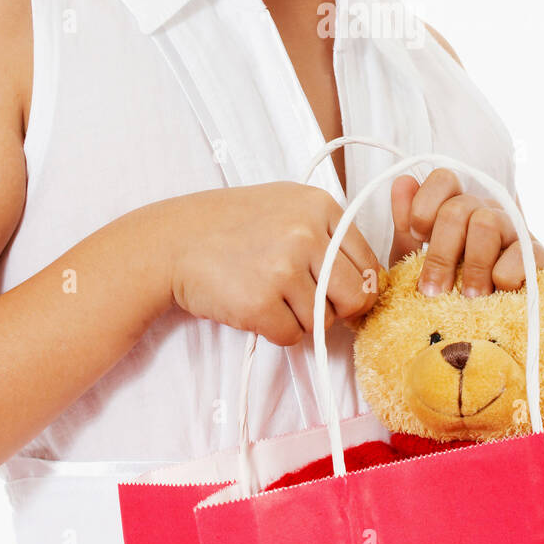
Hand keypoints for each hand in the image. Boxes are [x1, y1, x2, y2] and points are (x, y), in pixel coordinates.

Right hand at [163, 182, 381, 345]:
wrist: (173, 241)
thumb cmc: (234, 225)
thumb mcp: (288, 206)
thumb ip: (331, 234)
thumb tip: (371, 282)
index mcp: (320, 206)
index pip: (369, 263)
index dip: (359, 287)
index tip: (340, 294)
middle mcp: (307, 234)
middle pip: (357, 296)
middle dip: (339, 310)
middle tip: (311, 305)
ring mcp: (283, 268)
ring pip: (324, 321)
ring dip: (301, 320)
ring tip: (270, 294)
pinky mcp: (260, 303)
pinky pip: (292, 336)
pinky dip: (275, 331)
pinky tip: (254, 306)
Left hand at [388, 168, 543, 296]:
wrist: (489, 323)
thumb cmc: (448, 287)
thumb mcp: (417, 260)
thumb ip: (406, 225)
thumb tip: (402, 181)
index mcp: (457, 207)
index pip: (443, 179)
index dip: (424, 205)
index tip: (416, 238)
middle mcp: (486, 211)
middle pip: (458, 208)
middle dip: (440, 253)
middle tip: (433, 291)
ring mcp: (514, 230)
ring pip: (486, 223)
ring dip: (472, 266)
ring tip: (468, 298)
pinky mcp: (538, 255)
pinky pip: (521, 252)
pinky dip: (504, 276)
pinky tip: (498, 294)